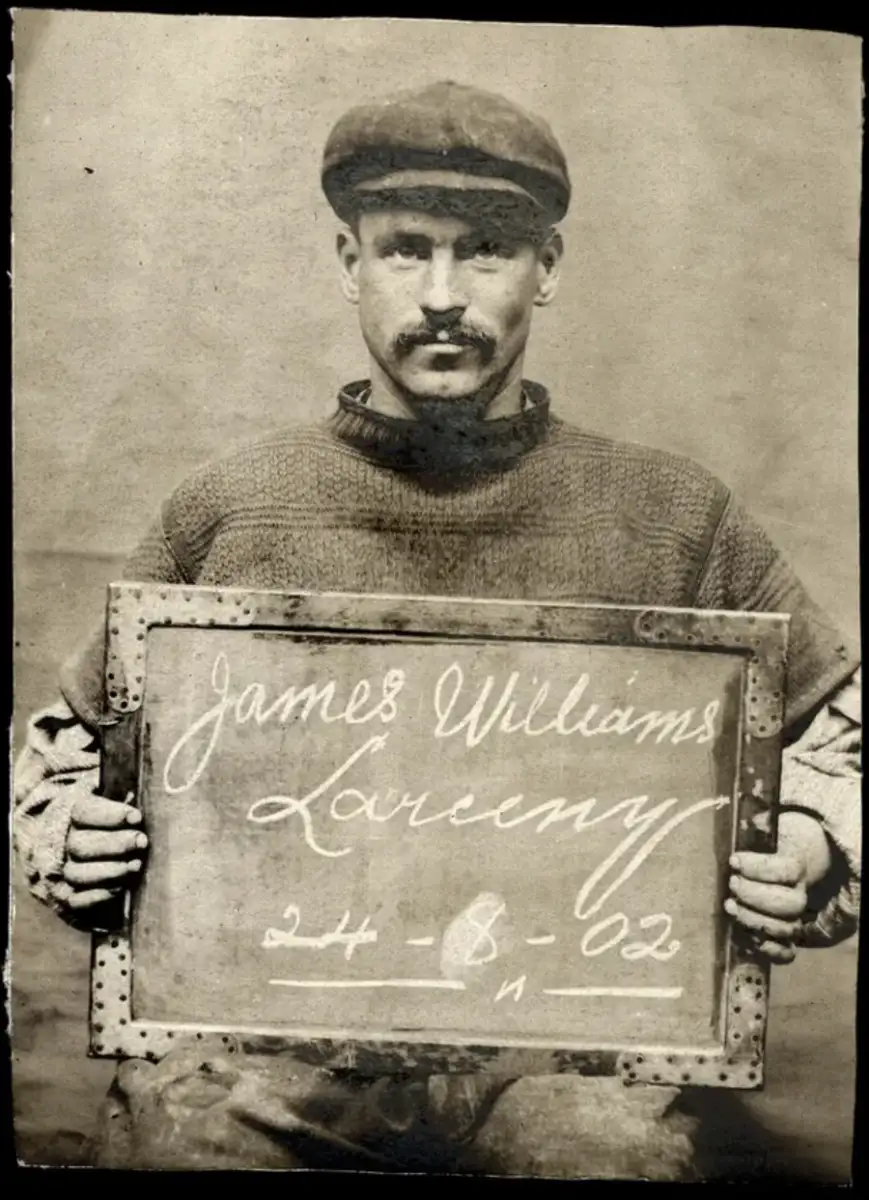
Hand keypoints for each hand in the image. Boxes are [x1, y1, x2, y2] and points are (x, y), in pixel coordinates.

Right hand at [59, 787, 147, 911]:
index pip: (83, 812)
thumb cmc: (104, 824)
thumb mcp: (108, 804)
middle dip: (115, 844)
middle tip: (141, 841)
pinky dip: (98, 896)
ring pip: (77, 873)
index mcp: (70, 814)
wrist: (71, 853)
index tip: (137, 817)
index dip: (111, 815)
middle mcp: (61, 843)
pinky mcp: (64, 897)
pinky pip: (76, 900)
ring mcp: (60, 872)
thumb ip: (120, 798)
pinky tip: (120, 888)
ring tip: (135, 865)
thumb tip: (135, 795)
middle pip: (80, 845)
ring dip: (110, 870)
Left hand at [725, 811, 831, 964]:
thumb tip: (719, 815)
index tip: (734, 860)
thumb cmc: (758, 848)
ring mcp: (794, 917)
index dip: (759, 866)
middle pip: (788, 903)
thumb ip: (745, 832)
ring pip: (786, 927)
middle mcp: (799, 894)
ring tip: (730, 906)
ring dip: (754, 919)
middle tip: (731, 884)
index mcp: (795, 866)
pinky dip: (770, 950)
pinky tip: (748, 940)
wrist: (779, 865)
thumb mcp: (755, 835)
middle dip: (755, 895)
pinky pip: (787, 953)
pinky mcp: (786, 938)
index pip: (785, 869)